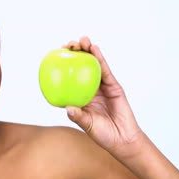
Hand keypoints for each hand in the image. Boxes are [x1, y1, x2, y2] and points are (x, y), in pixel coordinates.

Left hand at [63, 36, 144, 157]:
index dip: (62, 65)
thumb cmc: (103, 134)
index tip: (54, 55)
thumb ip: (79, 117)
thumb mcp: (88, 125)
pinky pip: (105, 70)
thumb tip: (68, 108)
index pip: (68, 77)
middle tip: (68, 44)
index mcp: (79, 96)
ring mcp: (102, 86)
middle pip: (80, 66)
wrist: (123, 139)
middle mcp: (89, 88)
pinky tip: (94, 49)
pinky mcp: (113, 86)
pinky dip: (100, 59)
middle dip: (74, 52)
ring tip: (83, 40)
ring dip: (88, 50)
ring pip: (93, 65)